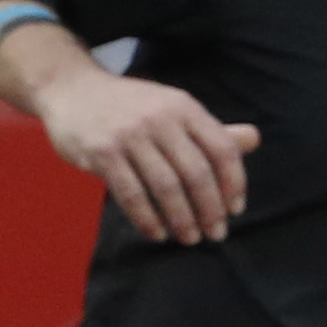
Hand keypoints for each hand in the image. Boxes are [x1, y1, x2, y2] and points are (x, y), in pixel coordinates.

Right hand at [34, 68, 261, 242]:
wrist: (71, 88)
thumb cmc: (131, 106)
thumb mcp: (174, 109)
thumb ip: (211, 130)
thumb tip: (255, 139)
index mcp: (184, 107)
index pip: (223, 149)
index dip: (234, 184)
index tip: (235, 210)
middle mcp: (159, 118)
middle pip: (197, 174)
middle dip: (211, 210)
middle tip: (215, 234)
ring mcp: (129, 135)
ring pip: (166, 187)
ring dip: (182, 220)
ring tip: (189, 238)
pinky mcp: (102, 152)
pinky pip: (132, 194)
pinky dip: (148, 219)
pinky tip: (157, 233)